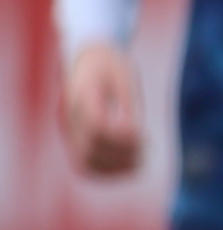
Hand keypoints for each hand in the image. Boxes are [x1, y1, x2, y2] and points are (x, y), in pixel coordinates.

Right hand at [60, 41, 141, 178]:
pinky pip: (86, 164)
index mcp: (82, 97)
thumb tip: (133, 132)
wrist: (88, 57)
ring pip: (85, 163)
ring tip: (140, 159)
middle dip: (122, 153)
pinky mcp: (76, 138)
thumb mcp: (124, 77)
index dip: (122, 136)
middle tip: (145, 148)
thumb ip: (128, 103)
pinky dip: (106, 171)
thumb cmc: (110, 65)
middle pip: (90, 148)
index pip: (97, 126)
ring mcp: (70, 129)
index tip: (142, 133)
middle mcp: (71, 116)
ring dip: (114, 167)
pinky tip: (129, 165)